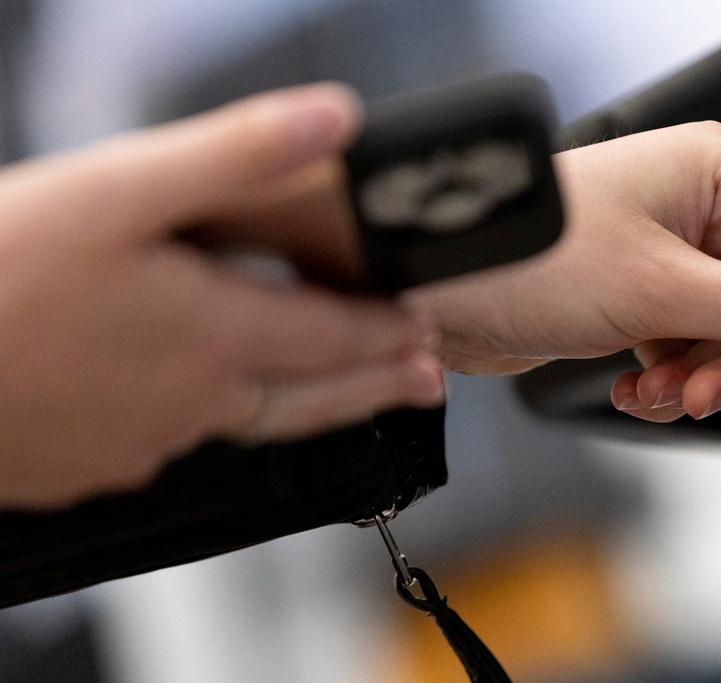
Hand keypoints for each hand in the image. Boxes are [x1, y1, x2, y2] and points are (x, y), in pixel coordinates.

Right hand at [0, 84, 442, 507]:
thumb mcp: (120, 188)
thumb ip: (238, 154)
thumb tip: (339, 119)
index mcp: (212, 335)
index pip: (331, 338)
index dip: (386, 334)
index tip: (427, 334)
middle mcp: (192, 403)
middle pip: (311, 401)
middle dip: (375, 387)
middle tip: (424, 385)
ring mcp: (140, 446)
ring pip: (244, 425)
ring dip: (299, 405)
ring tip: (327, 393)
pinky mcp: (88, 468)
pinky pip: (171, 446)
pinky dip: (208, 422)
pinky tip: (195, 407)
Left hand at [404, 122, 720, 422]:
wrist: (438, 286)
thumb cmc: (533, 257)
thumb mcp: (660, 289)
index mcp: (716, 175)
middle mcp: (695, 208)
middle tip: (703, 393)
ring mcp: (664, 253)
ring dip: (694, 376)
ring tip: (654, 389)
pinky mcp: (635, 292)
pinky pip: (682, 345)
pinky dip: (665, 376)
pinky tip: (632, 386)